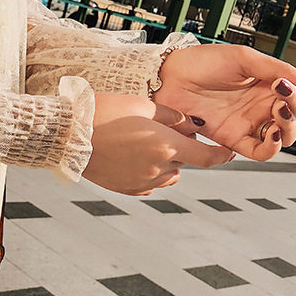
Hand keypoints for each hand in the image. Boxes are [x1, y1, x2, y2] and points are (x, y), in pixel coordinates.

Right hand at [82, 93, 233, 195]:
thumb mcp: (143, 106)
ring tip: (142, 144)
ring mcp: (141, 182)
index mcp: (166, 146)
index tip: (228, 153)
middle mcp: (158, 169)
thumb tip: (191, 126)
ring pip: (167, 176)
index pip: (206, 157)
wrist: (68, 134)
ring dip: (165, 163)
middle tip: (161, 131)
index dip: (220, 155)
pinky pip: (147, 184)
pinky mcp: (125, 189)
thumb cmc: (104, 113)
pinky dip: (147, 173)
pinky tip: (131, 157)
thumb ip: (173, 117)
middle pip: (184, 164)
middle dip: (181, 150)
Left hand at [154, 44, 295, 160]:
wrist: (169, 77)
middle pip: (295, 117)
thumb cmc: (203, 62)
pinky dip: (271, 147)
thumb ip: (279, 70)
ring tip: (278, 113)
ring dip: (289, 129)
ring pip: (282, 137)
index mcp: (267, 83)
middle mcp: (260, 105)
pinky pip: (260, 151)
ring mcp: (247, 123)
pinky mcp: (231, 139)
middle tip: (285, 95)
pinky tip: (271, 134)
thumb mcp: (246, 59)